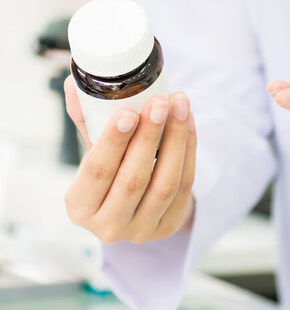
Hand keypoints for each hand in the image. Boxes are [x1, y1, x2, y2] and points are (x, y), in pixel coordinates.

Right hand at [64, 76, 195, 243]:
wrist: (137, 205)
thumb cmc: (112, 171)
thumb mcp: (95, 150)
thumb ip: (88, 120)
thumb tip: (76, 82)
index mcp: (80, 205)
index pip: (97, 172)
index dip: (113, 142)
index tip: (128, 112)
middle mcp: (108, 225)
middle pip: (133, 179)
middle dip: (149, 136)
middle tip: (160, 102)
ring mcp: (141, 230)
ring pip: (164, 183)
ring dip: (176, 139)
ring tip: (180, 105)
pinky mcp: (169, 226)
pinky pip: (185, 185)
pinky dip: (189, 150)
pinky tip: (189, 122)